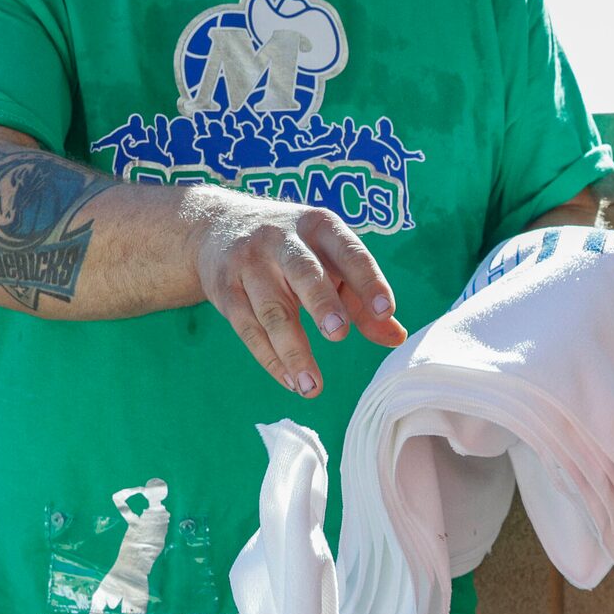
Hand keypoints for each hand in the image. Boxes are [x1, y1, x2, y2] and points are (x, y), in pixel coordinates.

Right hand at [192, 193, 406, 396]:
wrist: (217, 226)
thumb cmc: (293, 250)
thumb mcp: (328, 259)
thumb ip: (361, 298)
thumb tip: (396, 337)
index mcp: (319, 226)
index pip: (349, 251)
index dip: (368, 280)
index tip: (386, 310)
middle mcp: (282, 239)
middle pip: (303, 272)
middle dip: (322, 302)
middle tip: (338, 334)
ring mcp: (249, 264)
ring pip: (273, 309)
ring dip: (293, 351)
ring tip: (312, 387)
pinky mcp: (225, 290)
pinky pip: (248, 329)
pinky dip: (271, 359)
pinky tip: (291, 382)